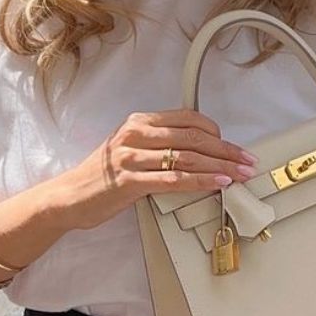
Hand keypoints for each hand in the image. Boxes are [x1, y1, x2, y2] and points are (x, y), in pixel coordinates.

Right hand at [56, 109, 259, 231]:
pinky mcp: (129, 181)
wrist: (68, 197)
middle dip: (226, 150)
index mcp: (138, 122)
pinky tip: (217, 183)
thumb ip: (158, 144)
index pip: (187, 119)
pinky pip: (173, 179)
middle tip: (247, 161)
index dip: (216, 132)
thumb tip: (197, 151)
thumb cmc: (101, 176)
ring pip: (187, 158)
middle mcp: (135, 134)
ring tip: (240, 174)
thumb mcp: (129, 149)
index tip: (233, 147)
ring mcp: (131, 157)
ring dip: (220, 167)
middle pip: (193, 137)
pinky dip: (200, 181)